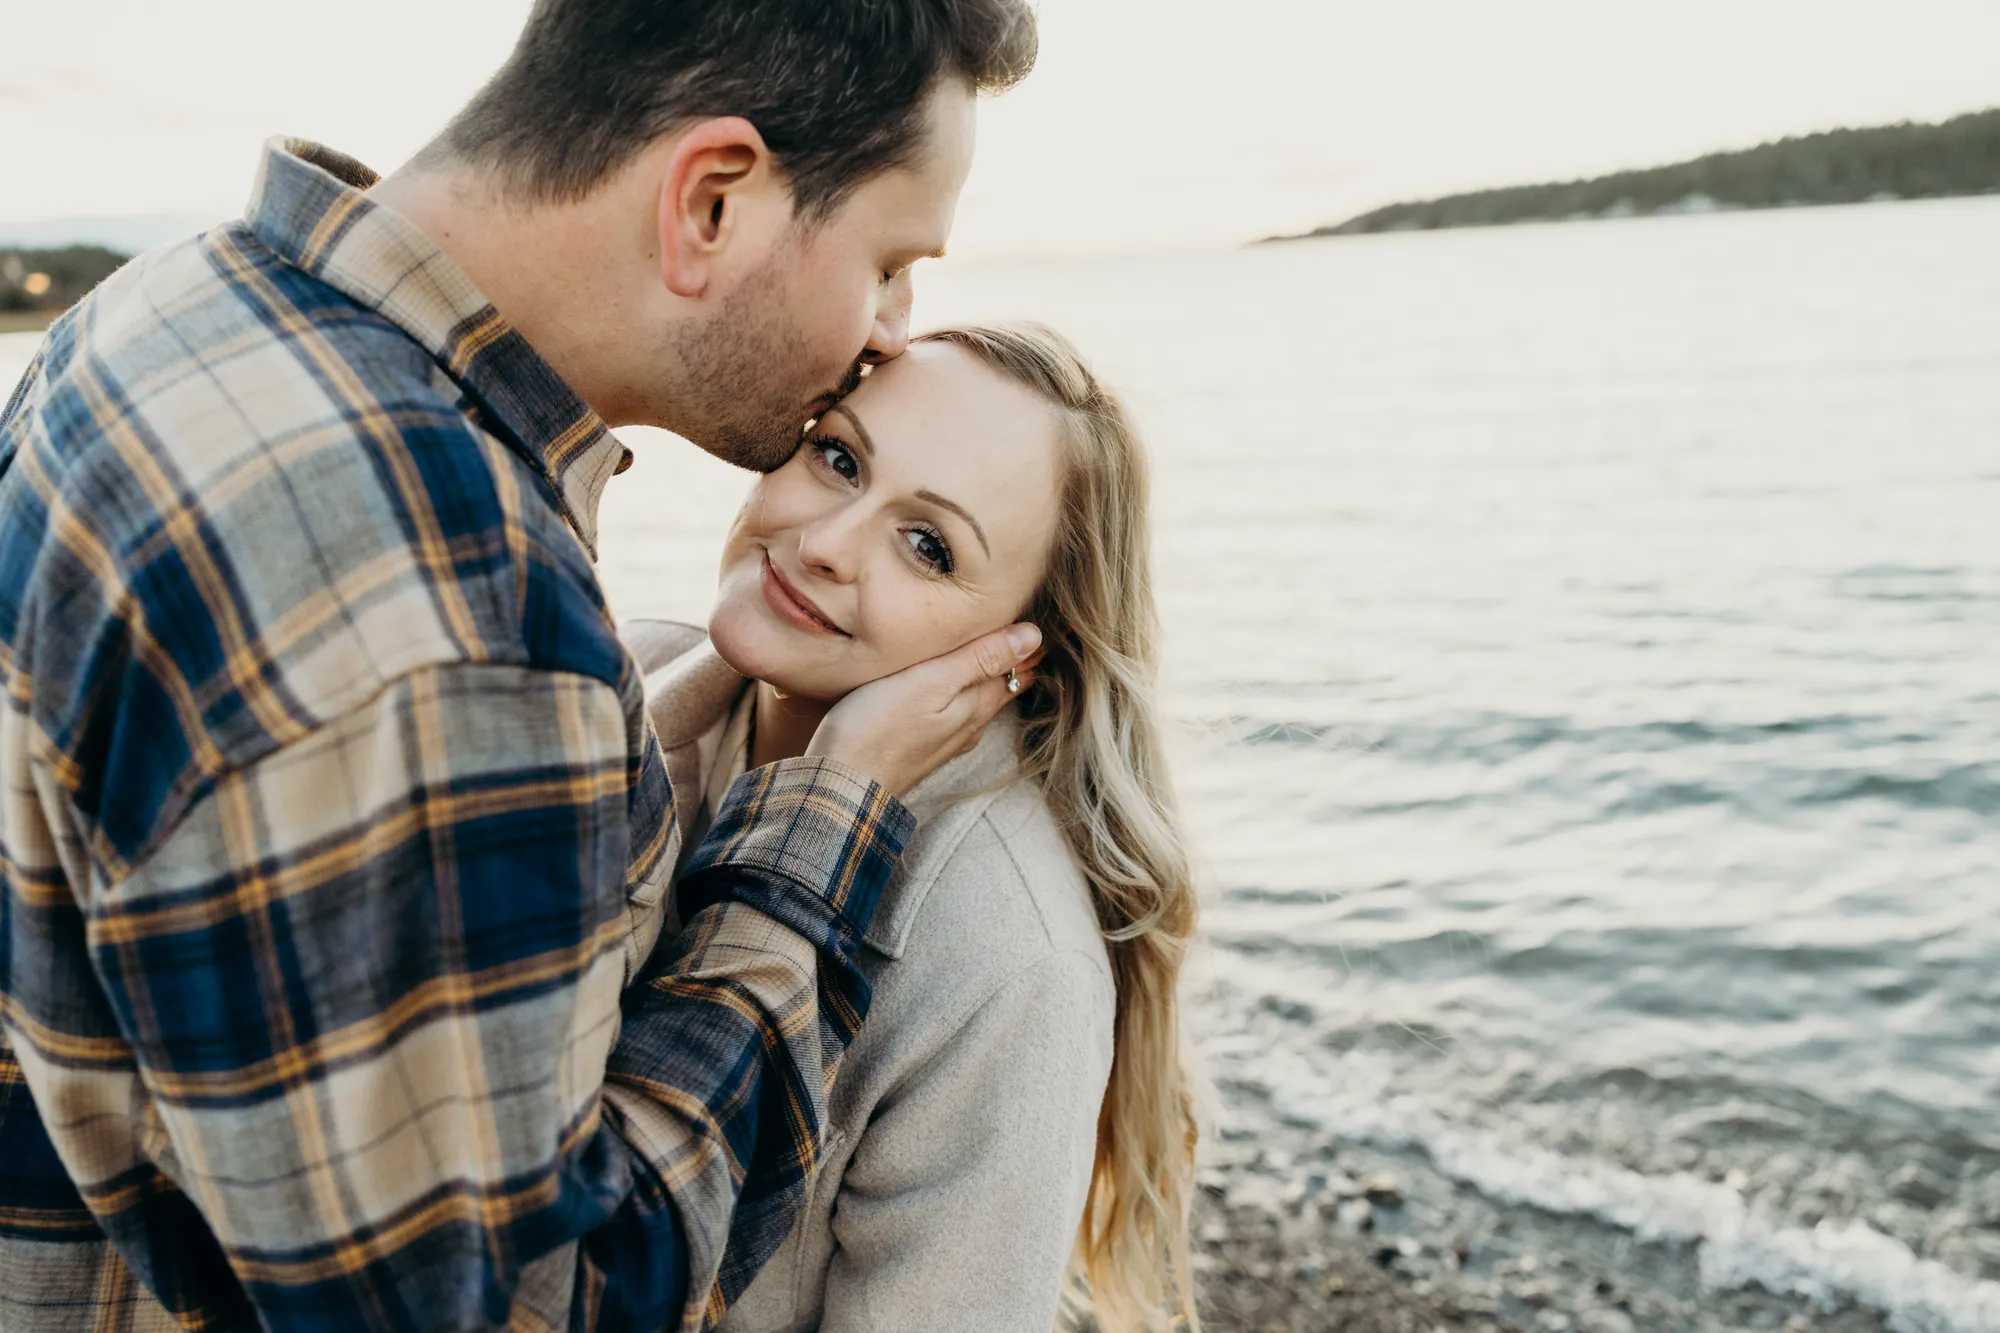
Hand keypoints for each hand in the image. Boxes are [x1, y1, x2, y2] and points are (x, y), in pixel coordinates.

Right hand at [807, 624, 1042, 796]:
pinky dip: (962, 694)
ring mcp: (945, 740)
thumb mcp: (932, 682)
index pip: (1018, 668)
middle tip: (1025, 629)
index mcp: (977, 705)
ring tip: (996, 651)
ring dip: (988, 676)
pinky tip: (952, 690)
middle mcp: (969, 725)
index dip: (1028, 643)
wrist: (840, 788)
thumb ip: (980, 658)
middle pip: (1001, 685)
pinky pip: (954, 714)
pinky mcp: (921, 747)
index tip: (1038, 617)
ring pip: (978, 701)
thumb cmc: (877, 729)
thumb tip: (1033, 636)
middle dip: (1014, 659)